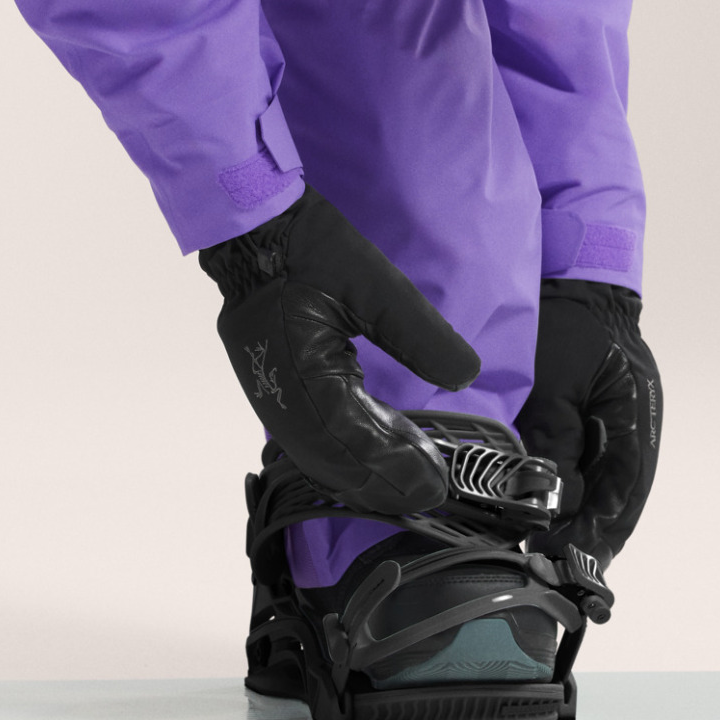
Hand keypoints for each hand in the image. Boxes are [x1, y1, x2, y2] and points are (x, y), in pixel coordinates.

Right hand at [199, 187, 480, 514]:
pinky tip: (378, 442)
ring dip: (366, 470)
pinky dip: (345, 449)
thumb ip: (418, 332)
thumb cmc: (311, 248)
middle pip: (332, 460)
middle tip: (432, 488)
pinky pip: (310, 433)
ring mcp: (271, 393)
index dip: (394, 466)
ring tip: (414, 473)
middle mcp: (279, 396)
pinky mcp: (274, 384)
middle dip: (383, 480)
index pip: (351, 439)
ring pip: (319, 453)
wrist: (254, 230)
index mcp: (301, 372)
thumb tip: (465, 374)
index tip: (434, 481)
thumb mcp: (373, 283)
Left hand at [516, 280, 661, 565]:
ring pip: (603, 491)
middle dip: (589, 537)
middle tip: (552, 566)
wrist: (574, 282)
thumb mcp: (556, 376)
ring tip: (545, 552)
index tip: (569, 558)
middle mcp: (632, 432)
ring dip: (578, 522)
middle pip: (618, 501)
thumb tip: (554, 493)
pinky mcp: (595, 424)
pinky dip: (570, 498)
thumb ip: (557, 433)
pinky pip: (587, 472)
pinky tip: (544, 516)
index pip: (624, 491)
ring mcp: (616, 429)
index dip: (599, 531)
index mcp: (635, 420)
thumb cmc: (568, 324)